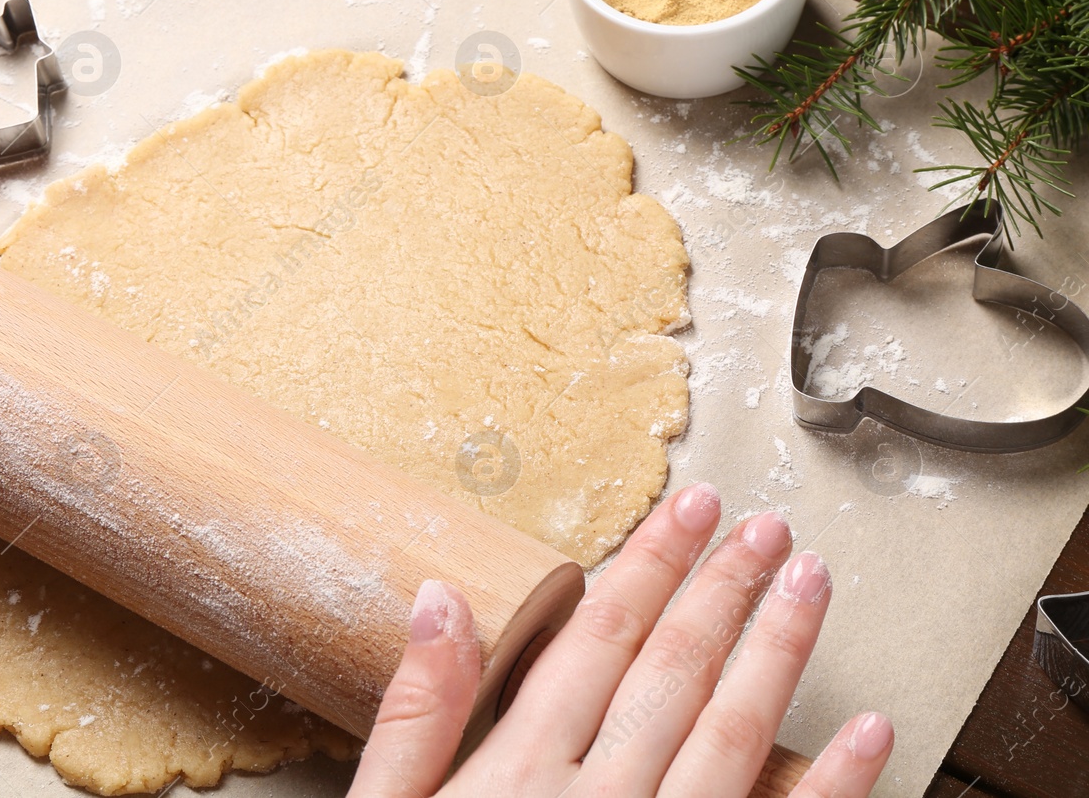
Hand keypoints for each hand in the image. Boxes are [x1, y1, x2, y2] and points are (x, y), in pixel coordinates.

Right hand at [351, 484, 892, 796]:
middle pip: (671, 673)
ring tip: (812, 584)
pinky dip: (829, 785)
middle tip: (765, 524)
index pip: (596, 642)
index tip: (689, 510)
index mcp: (516, 775)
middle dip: (721, 590)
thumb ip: (414, 716)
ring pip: (731, 736)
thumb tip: (441, 601)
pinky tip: (867, 732)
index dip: (647, 566)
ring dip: (778, 654)